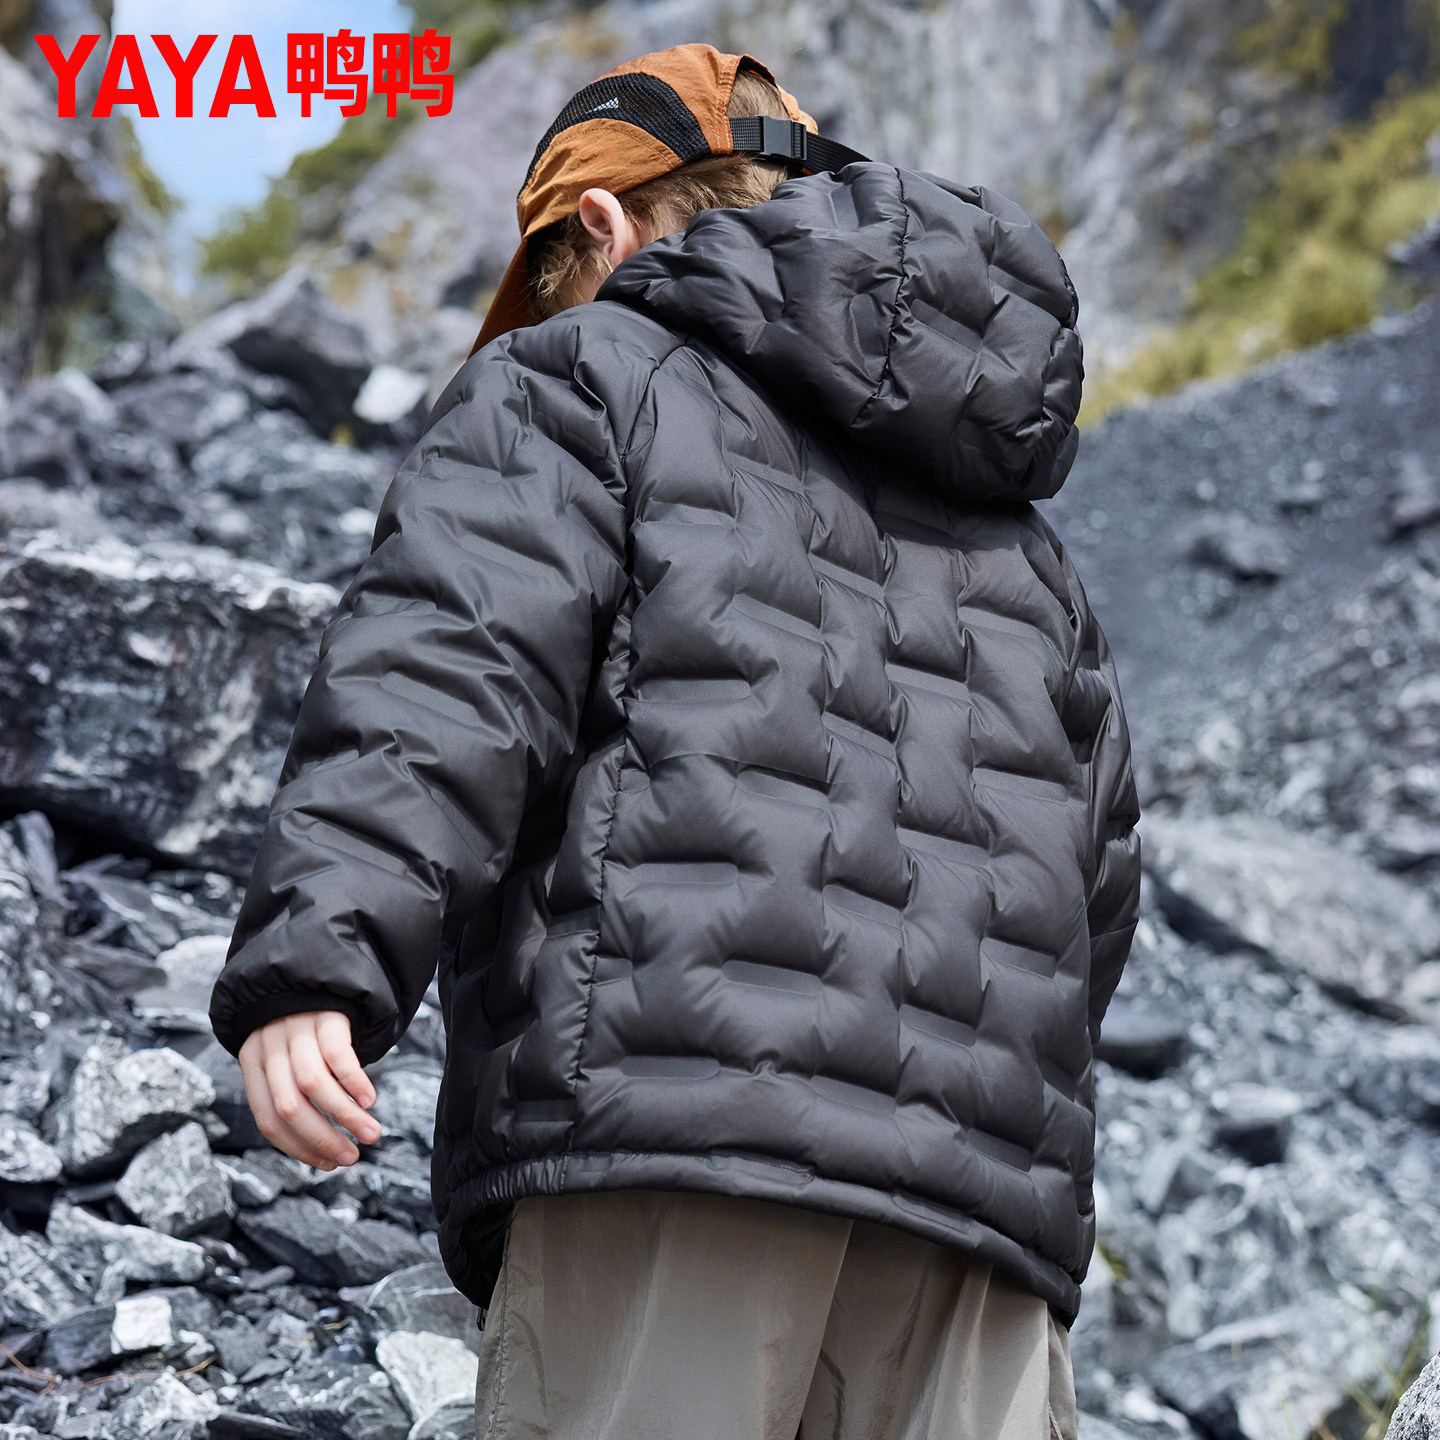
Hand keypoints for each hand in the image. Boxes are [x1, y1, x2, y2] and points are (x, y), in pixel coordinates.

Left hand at [238, 1011, 380, 1169]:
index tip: (328, 1163)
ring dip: (344, 1117)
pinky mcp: (326, 1016)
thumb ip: (290, 1093)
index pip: (268, 1120)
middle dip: (323, 1138)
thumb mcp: (281, 1057)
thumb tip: (320, 1148)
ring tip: (370, 1134)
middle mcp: (270, 1048)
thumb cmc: (300, 1028)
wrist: (311, 973)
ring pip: (314, 1085)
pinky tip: (369, 1100)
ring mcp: (297, 1030)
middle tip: (351, 1157)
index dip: (298, 1148)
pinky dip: (355, 1083)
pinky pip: (339, 1055)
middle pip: (290, 1106)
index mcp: (252, 1064)